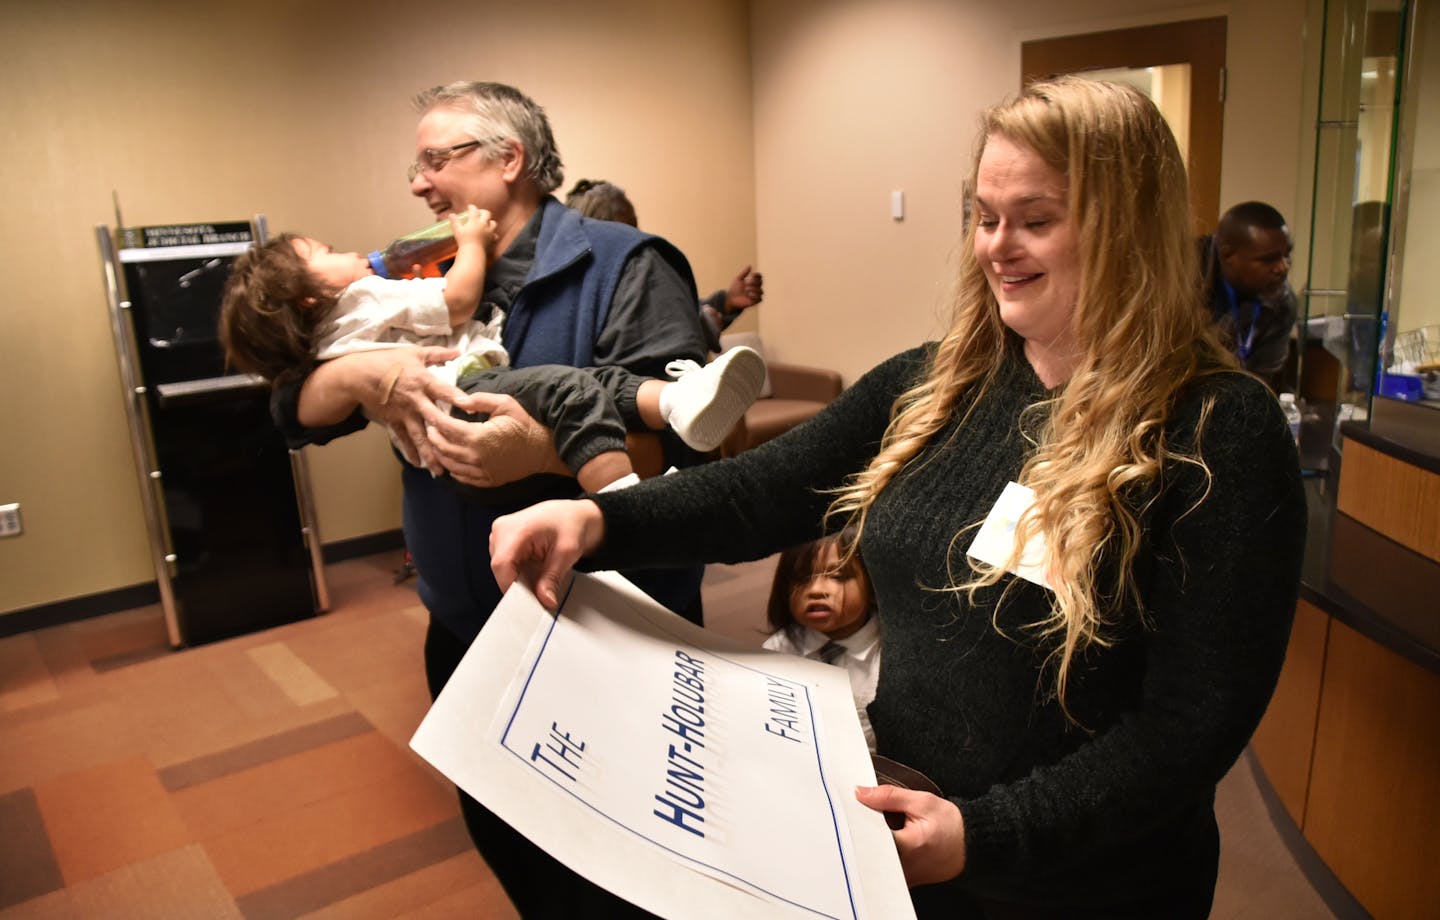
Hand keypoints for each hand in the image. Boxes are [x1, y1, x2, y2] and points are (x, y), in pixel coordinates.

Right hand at [299, 347, 462, 467]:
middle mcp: (416, 400)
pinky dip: (410, 451)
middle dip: (447, 434)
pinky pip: (403, 438)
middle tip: (461, 449)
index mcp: (423, 381)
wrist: (358, 374)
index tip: (471, 408)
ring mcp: (404, 413)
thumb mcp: (414, 353)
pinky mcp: (393, 421)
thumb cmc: (388, 361)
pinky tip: (419, 464)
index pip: (443, 391)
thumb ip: (437, 354)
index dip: (457, 398)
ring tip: (440, 469)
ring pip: (419, 435)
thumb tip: (457, 351)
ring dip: (430, 452)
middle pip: (434, 419)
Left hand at [419, 390, 568, 487]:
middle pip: (443, 447)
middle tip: (429, 426)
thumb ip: (480, 400)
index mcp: (478, 437)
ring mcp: (481, 472)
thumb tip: (458, 399)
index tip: (429, 412)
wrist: (544, 451)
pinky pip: (462, 477)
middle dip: (433, 436)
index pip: (447, 427)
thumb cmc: (525, 424)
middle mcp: (475, 457)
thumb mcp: (505, 404)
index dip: (435, 419)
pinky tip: (451, 461)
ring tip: (436, 443)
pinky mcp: (487, 481)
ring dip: (439, 453)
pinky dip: (452, 468)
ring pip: (450, 464)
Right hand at [449, 204, 497, 249]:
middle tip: (479, 213)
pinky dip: (493, 234)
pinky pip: (495, 235)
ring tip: (486, 223)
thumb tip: (451, 215)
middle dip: (483, 212)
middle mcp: (483, 224)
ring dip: (490, 222)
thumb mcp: (457, 230)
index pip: (474, 210)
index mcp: (475, 220)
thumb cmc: (464, 240)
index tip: (470, 207)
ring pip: (493, 223)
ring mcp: (489, 231)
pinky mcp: (491, 239)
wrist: (473, 251)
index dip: (472, 207)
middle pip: (487, 213)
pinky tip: (490, 235)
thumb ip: (455, 221)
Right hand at [491, 499, 605, 608]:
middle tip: (540, 592)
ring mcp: (499, 534)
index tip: (529, 602)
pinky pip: (505, 565)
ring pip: (502, 569)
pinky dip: (518, 572)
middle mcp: (501, 529)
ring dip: (519, 578)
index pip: (502, 565)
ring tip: (540, 574)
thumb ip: (552, 578)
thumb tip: (545, 600)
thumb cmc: (570, 525)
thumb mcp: (566, 553)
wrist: (571, 514)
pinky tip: (534, 569)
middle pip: (500, 570)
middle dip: (519, 585)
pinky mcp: (501, 541)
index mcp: (515, 528)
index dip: (512, 587)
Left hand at [725, 265, 763, 311]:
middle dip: (754, 282)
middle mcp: (755, 287)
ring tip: (746, 290)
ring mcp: (756, 294)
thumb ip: (744, 273)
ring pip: (761, 291)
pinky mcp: (755, 301)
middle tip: (746, 284)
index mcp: (752, 281)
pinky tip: (749, 295)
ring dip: (754, 289)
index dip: (757, 275)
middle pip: (760, 283)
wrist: (731, 299)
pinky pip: (760, 298)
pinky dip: (755, 296)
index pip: (759, 276)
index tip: (751, 275)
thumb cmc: (734, 289)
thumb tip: (750, 266)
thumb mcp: (738, 279)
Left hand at [854, 785, 966, 885]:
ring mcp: (904, 877)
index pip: (868, 834)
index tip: (852, 808)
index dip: (857, 820)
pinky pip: (883, 867)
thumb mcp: (923, 802)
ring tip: (874, 827)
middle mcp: (903, 866)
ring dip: (869, 843)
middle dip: (861, 832)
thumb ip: (889, 796)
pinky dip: (879, 853)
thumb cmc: (952, 825)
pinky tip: (884, 839)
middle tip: (861, 816)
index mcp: (908, 845)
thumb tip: (861, 792)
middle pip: (867, 849)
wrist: (972, 846)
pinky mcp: (905, 881)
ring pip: (873, 860)